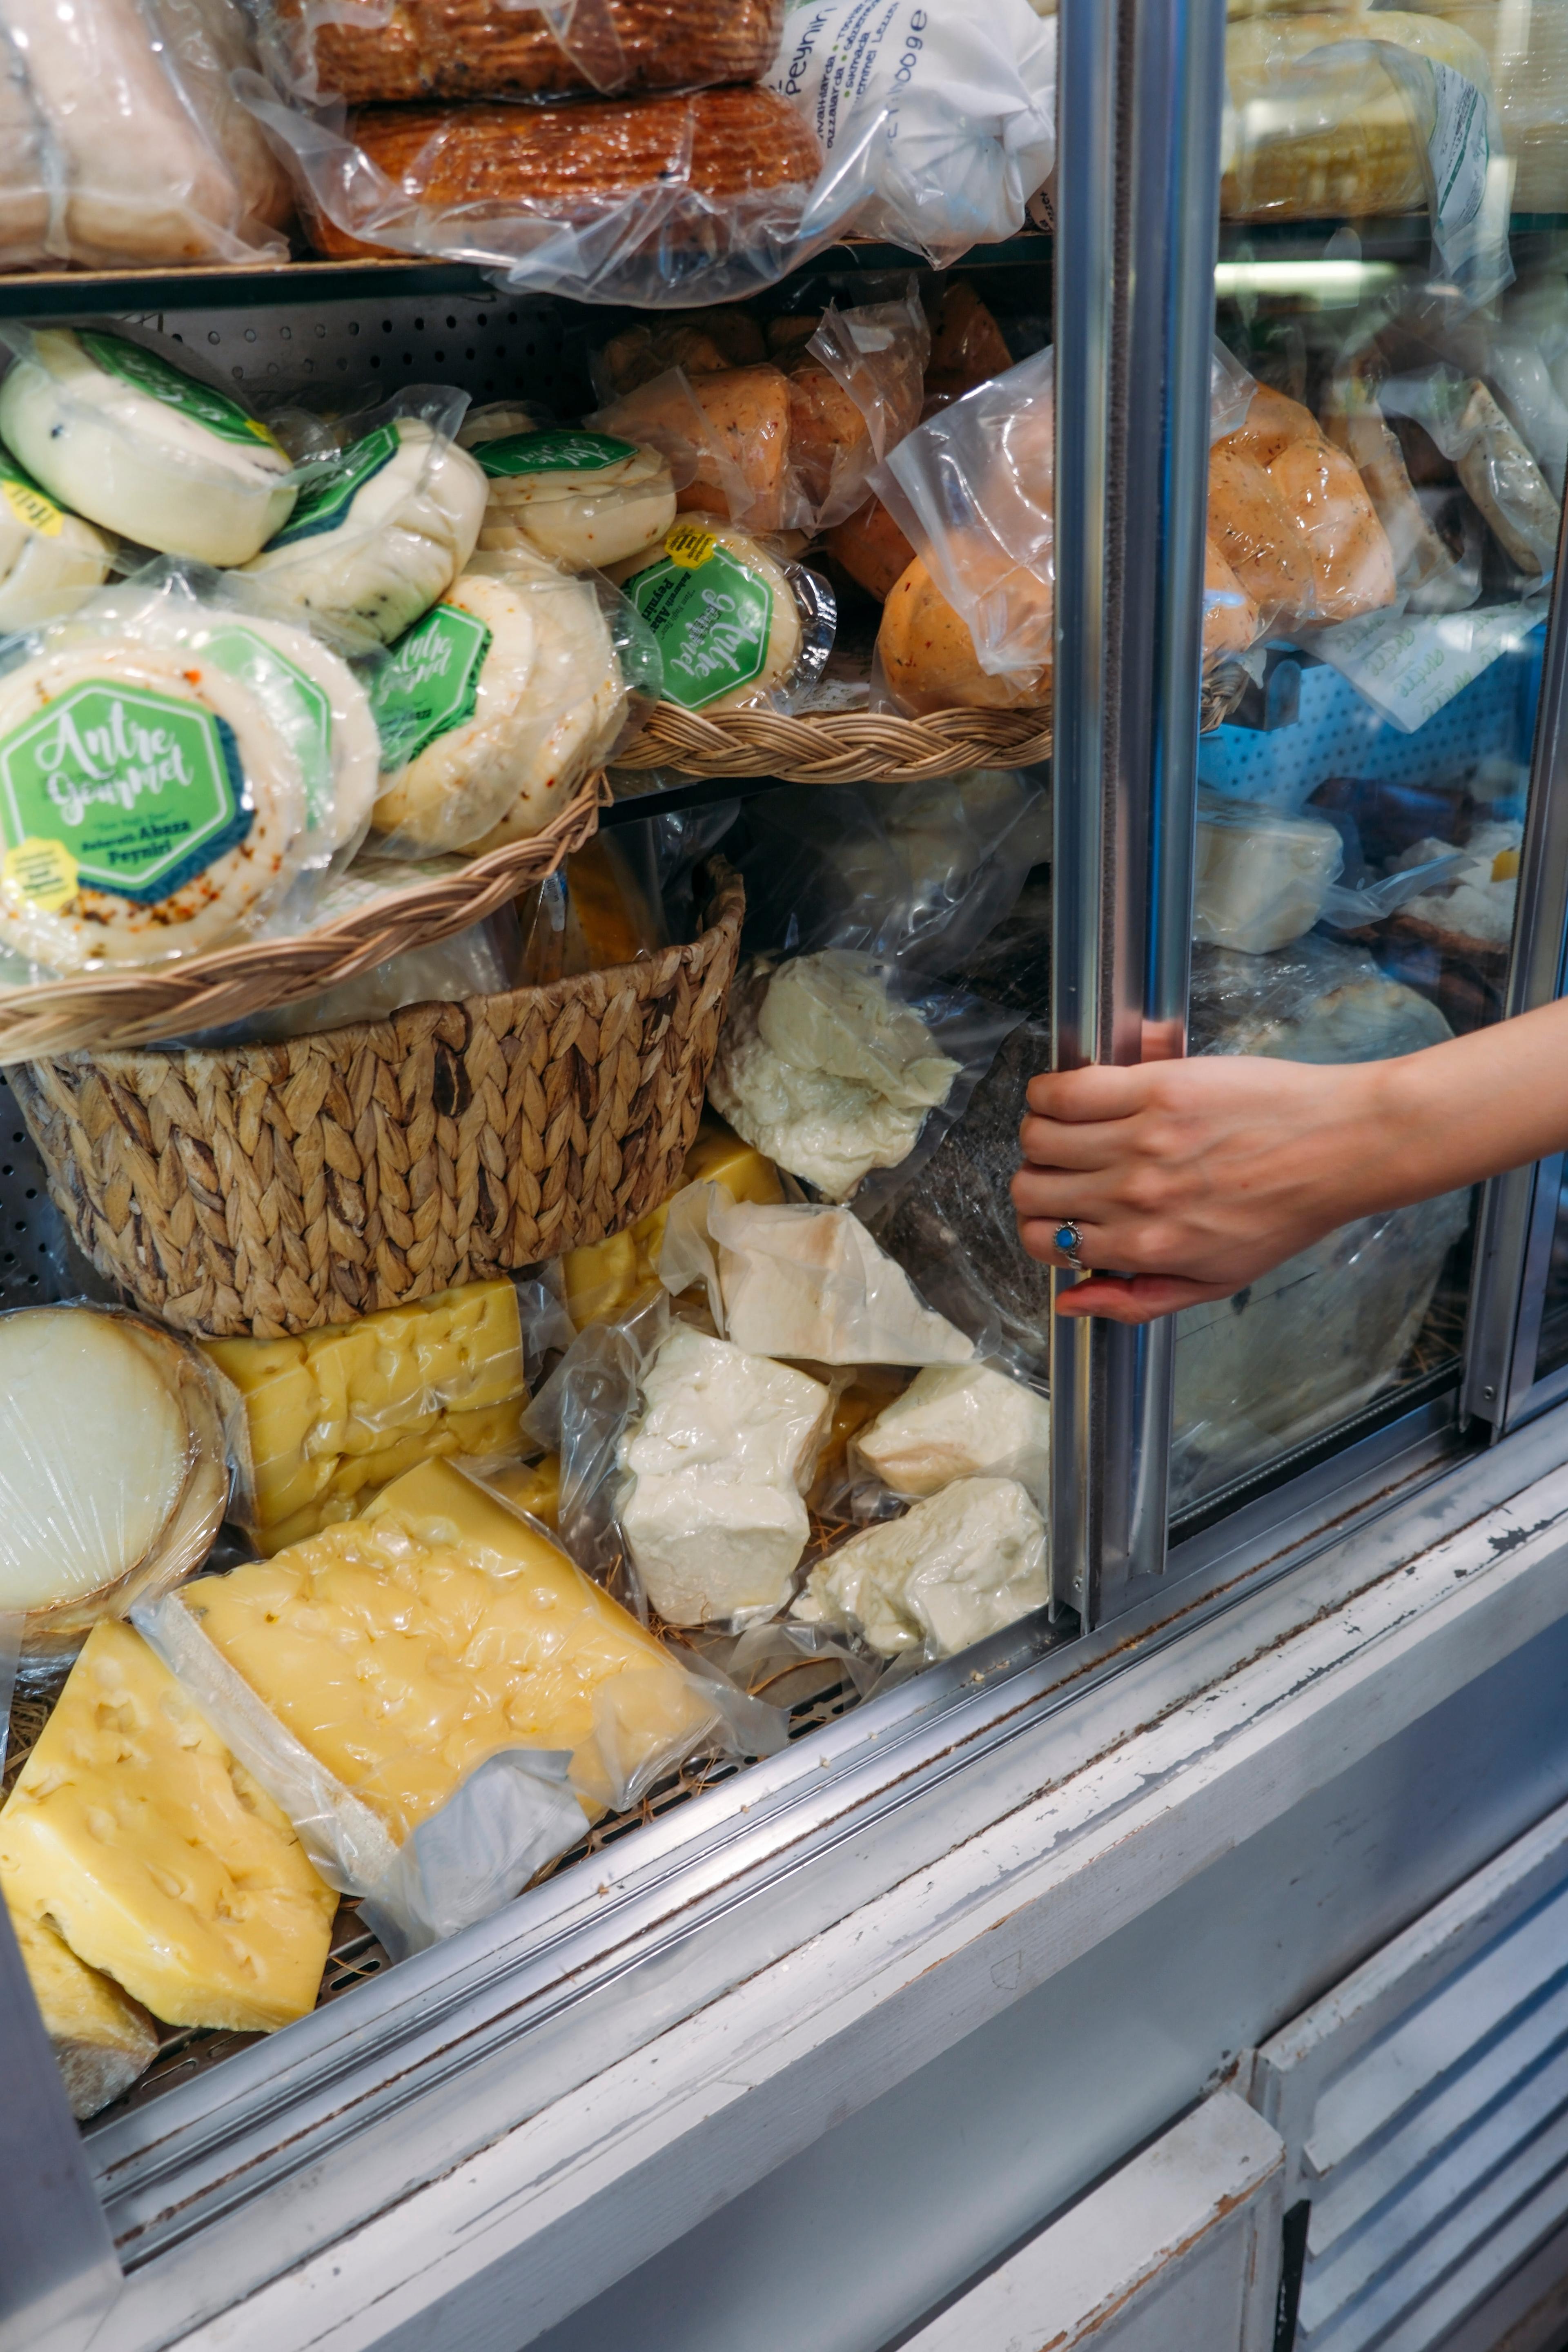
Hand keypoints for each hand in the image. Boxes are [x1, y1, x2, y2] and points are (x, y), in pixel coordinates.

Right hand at [1012, 1052, 1397, 1324]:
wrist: (1340, 1145)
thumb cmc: (1285, 1211)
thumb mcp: (1216, 1280)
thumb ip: (1136, 1300)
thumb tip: (1068, 1302)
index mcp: (1147, 1247)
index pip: (1045, 1241)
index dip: (1042, 1229)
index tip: (1061, 1214)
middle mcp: (1135, 1196)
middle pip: (1029, 1188)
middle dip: (1038, 1184)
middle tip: (1065, 1173)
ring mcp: (1142, 1139)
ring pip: (1038, 1137)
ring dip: (1043, 1136)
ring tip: (1071, 1132)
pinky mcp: (1155, 1087)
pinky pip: (1064, 1090)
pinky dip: (1051, 1093)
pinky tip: (1072, 1097)